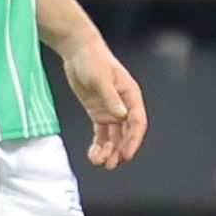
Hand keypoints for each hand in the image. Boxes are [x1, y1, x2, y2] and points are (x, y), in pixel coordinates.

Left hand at [64, 38, 147, 166]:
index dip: (134, 140)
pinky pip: (101, 134)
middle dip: (120, 150)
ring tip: (100, 161)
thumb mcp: (101, 78)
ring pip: (114, 137)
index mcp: (131, 96)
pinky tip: (94, 154)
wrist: (77, 52)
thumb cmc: (93, 59)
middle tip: (112, 164)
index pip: (137, 122)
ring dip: (109, 150)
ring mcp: (110, 110)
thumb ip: (111, 98)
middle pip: (127, 133)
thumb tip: (121, 115)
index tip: (126, 154)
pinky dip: (98, 145)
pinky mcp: (98, 112)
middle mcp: (123, 105)